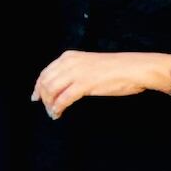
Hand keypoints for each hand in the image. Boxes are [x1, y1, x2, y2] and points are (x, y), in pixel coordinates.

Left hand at [34, 50, 170, 119]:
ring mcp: (75, 73)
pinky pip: (63, 99)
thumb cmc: (116, 68)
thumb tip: (63, 85)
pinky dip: (58, 107)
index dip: (38, 86)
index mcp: (69, 56)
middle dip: (42, 97)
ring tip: (53, 113)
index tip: (36, 96)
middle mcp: (69, 63)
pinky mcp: (83, 85)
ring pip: (51, 91)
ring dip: (49, 104)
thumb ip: (75, 71)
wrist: (134, 68)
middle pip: (45, 82)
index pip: (46, 72)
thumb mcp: (89, 64)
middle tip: (46, 108)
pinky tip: (58, 113)